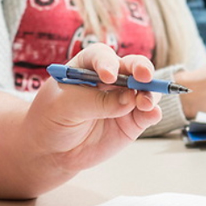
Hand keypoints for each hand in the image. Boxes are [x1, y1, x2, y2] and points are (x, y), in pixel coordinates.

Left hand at [23, 44, 162, 174]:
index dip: (107, 63)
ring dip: (149, 92)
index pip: (101, 56)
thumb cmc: (52, 118)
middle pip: (130, 66)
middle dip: (140, 68)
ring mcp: (123, 99)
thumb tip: (129, 100)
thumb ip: (96, 102)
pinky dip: (153, 112)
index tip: (108, 76)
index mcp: (87, 65)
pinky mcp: (131, 121)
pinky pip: (147, 114)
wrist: (51, 150)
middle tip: (143, 76)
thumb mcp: (65, 107)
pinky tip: (152, 114)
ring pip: (144, 89)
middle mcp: (110, 78)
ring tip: (145, 103)